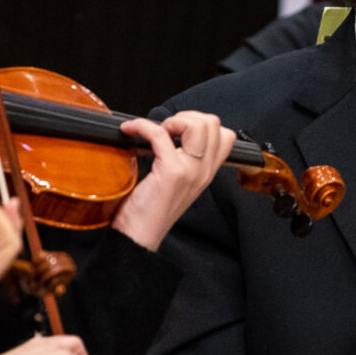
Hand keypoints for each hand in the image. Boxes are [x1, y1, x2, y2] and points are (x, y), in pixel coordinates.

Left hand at [111, 110, 236, 250]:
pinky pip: (160, 134)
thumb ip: (182, 161)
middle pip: (212, 123)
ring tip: (156, 132)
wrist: (139, 236)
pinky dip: (142, 125)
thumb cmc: (149, 212)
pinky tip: (130, 130)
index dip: (201, 124)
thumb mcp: (176, 184)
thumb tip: (169, 133)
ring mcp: (190, 171)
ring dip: (172, 121)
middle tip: (166, 131)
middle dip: (186, 117)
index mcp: (207, 173)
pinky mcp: (171, 172)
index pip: (225, 135)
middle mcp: (204, 171)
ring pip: (196, 125)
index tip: (179, 132)